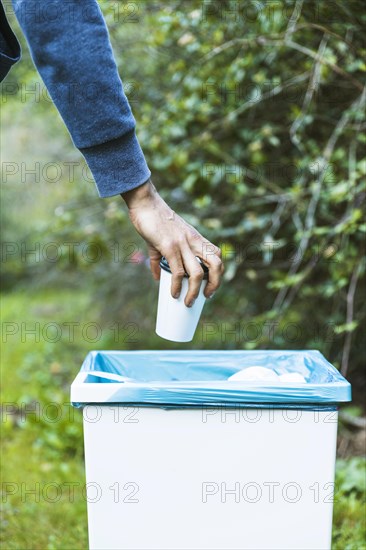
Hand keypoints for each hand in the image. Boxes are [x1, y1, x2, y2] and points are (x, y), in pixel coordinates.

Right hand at [121, 179, 223, 306]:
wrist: (145, 203)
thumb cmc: (153, 220)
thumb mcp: (163, 239)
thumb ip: (161, 259)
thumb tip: (158, 278)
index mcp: (196, 237)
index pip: (217, 255)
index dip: (218, 272)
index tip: (210, 285)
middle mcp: (194, 241)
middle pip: (216, 265)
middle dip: (215, 284)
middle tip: (206, 296)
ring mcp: (183, 244)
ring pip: (198, 273)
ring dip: (195, 291)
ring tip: (188, 301)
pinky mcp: (169, 247)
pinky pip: (178, 271)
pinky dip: (177, 286)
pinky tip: (174, 293)